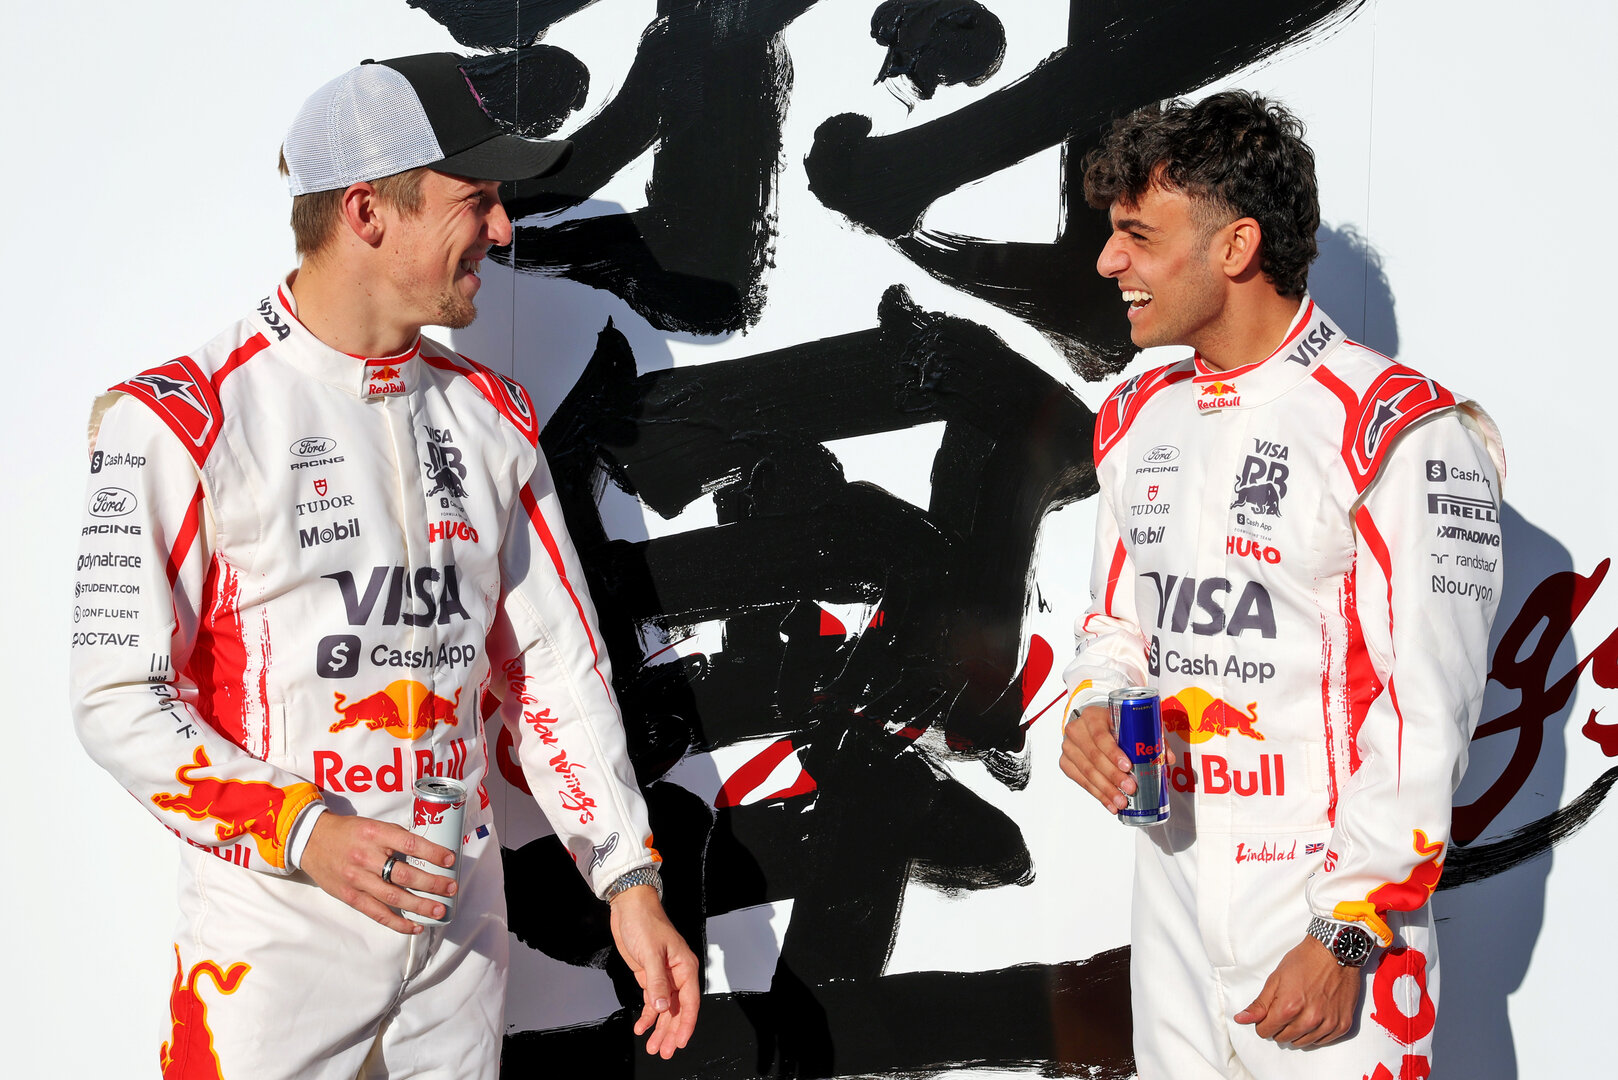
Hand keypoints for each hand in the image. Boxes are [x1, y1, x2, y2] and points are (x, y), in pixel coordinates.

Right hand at [299, 811, 456, 934]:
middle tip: (451, 888)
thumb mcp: (373, 825)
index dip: (432, 852)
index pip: (409, 843)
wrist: (311, 840)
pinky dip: (398, 922)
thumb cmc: (348, 832)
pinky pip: (377, 913)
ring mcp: (357, 879)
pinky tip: (415, 926)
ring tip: (440, 910)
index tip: (450, 860)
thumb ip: (396, 837)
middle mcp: (366, 857)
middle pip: (404, 874)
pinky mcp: (350, 896)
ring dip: (420, 906)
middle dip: (432, 883)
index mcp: (375, 834)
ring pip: (394, 897)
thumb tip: (428, 852)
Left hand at [608, 884, 699, 1057]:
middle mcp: (677, 974)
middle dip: (671, 1032)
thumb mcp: (651, 953)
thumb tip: (660, 1008)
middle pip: (677, 1010)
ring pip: (664, 1009)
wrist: (629, 907)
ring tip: (654, 1046)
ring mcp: (663, 977)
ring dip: (659, 1028)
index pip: (690, 1002)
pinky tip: (642, 1027)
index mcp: (685, 967)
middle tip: (665, 1051)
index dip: (685, 1023)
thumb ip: (656, 982)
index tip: (680, 1041)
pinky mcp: (649, 976)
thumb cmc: (646, 922)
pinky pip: (652, 1001)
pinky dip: (647, 1016)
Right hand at [1059, 704, 1175, 811]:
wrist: (1089, 724)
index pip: (1100, 735)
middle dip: (1113, 776)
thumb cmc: (1113, 724)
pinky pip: (1080, 781)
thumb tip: (1168, 759)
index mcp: (1092, 716)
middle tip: (1130, 789)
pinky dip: (1097, 795)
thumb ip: (1151, 737)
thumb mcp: (1131, 723)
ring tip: (1122, 802)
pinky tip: (1110, 804)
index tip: (1128, 766)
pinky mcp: (1066, 762)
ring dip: (1106, 789)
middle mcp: (1076, 730)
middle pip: (1093, 756)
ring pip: (1086, 771)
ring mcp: (1069, 747)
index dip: (1113, 752)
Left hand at [1233, 936, 1362, 1045]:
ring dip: (1297, 1031)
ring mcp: (1328, 1023)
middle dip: (1279, 1026)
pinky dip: (1315, 1033)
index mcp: (1288, 1008)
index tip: (1268, 1013)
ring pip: (1302, 1043)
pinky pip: (1322, 1041)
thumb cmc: (1304, 962)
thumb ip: (1259, 1004)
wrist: (1334, 952)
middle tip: (1286, 1009)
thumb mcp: (1275, 979)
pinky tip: (1314, 1016)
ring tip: (1300, 1011)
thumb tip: (1240, 1020)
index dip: (1263, 1022)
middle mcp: (1309, 1020)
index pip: (1265, 1031)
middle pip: (1283, 1038)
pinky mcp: (1342, 1025)